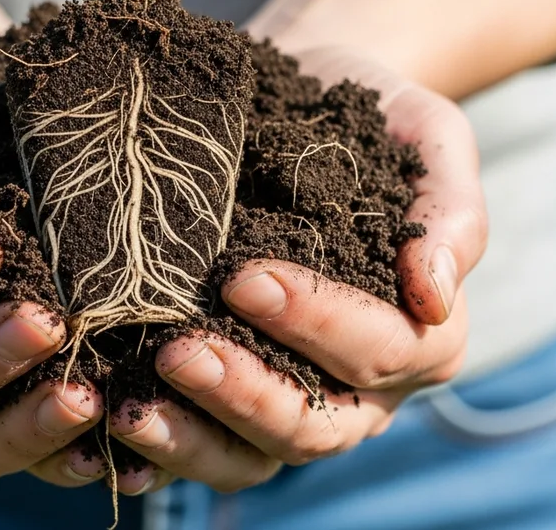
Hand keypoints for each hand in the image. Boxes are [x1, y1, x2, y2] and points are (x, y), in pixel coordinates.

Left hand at [101, 48, 487, 493]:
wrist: (301, 101)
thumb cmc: (369, 117)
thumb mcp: (428, 136)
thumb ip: (450, 212)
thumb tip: (434, 294)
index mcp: (423, 335)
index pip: (376, 349)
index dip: (314, 322)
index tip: (242, 277)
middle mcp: (365, 389)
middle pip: (312, 423)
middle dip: (243, 393)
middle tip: (176, 352)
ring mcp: (296, 401)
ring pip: (252, 454)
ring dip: (189, 437)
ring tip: (127, 405)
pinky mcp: (233, 397)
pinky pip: (201, 445)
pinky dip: (155, 446)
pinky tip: (105, 422)